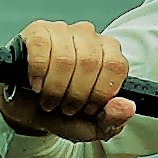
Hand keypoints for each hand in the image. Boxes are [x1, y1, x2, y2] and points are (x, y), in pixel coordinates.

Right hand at [0, 20, 133, 141]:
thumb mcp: (92, 126)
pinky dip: (38, 72)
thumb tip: (127, 107)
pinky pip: (41, 46)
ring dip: (55, 88)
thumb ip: (113, 120)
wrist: (30, 110)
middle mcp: (89, 37)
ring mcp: (63, 31)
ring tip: (50, 100)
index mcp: (111, 54)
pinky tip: (36, 84)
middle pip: (90, 62)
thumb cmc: (64, 114)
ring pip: (65, 57)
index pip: (116, 66)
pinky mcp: (37, 32)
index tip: (89, 109)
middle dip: (76, 94)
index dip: (100, 93)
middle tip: (66, 108)